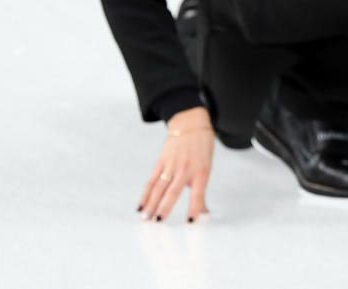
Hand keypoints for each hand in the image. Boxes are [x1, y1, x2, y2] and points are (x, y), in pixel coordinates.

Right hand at [139, 106, 214, 222]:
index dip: (194, 208)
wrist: (190, 125)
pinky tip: (140, 206)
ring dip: (151, 204)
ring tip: (146, 218)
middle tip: (158, 221)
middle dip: (165, 207)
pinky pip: (152, 180)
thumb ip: (200, 190)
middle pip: (173, 192)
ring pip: (159, 187)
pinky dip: (145, 194)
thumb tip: (202, 213)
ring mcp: (172, 165)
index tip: (190, 222)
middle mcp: (186, 169)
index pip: (198, 194)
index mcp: (201, 172)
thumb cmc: (202, 148)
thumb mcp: (207, 168)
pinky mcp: (161, 162)